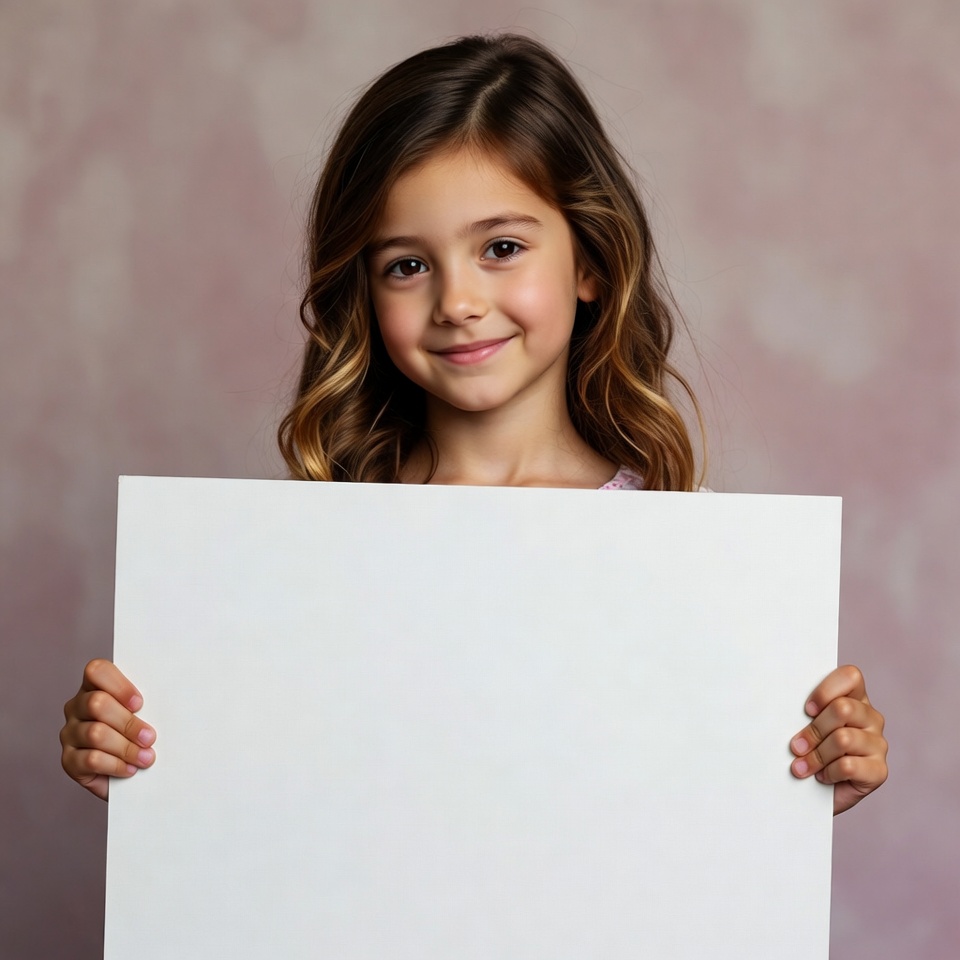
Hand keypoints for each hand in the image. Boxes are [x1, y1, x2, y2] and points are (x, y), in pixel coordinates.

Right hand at [60, 659, 155, 800]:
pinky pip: (91, 760)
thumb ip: (147, 705)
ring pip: (96, 734)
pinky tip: (130, 769)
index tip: (140, 703)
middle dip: (128, 722)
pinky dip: (115, 765)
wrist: (129, 775)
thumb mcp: (144, 714)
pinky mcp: (69, 760)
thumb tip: (170, 703)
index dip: (119, 686)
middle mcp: (77, 707)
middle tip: (150, 737)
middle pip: (97, 704)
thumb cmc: (139, 734)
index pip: (96, 670)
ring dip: (126, 747)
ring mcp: (70, 733)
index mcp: (94, 687)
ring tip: (146, 757)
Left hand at [789, 664, 886, 814]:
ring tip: (801, 766)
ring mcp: (878, 744)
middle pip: (842, 708)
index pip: (851, 676)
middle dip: (813, 729)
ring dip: (816, 755)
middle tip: (796, 746)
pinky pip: (848, 765)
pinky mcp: (879, 771)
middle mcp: (871, 718)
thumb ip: (805, 712)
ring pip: (843, 738)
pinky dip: (828, 772)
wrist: (813, 794)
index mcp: (855, 698)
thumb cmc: (808, 752)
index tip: (806, 710)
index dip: (826, 691)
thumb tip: (781, 703)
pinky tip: (822, 777)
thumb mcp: (804, 726)